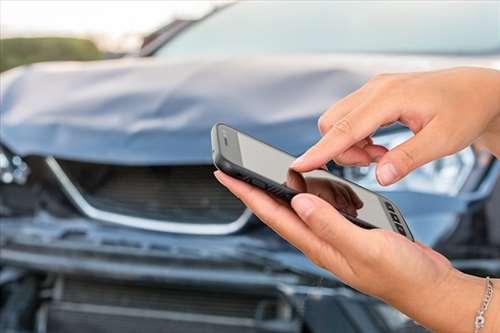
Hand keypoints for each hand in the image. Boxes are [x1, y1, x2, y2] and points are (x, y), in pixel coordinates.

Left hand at [214, 171, 499, 332]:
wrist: (427, 286)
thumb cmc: (401, 275)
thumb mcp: (365, 247)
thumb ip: (330, 225)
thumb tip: (298, 201)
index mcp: (318, 246)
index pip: (272, 214)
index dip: (246, 193)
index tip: (225, 175)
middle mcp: (319, 241)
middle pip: (278, 210)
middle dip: (254, 188)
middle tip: (237, 167)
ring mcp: (332, 237)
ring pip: (299, 207)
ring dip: (283, 189)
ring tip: (270, 171)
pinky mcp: (347, 231)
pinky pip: (322, 208)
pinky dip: (315, 193)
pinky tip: (315, 185)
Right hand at [291, 67, 499, 184]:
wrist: (477, 91)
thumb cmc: (465, 110)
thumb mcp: (443, 141)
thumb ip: (408, 159)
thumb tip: (380, 176)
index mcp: (389, 98)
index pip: (344, 129)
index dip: (320, 150)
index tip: (300, 165)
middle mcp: (376, 90)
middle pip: (332, 123)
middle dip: (342, 150)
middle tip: (374, 162)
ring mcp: (374, 90)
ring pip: (339, 121)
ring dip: (350, 145)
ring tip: (381, 155)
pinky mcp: (376, 95)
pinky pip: (351, 118)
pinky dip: (357, 137)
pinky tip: (380, 145)